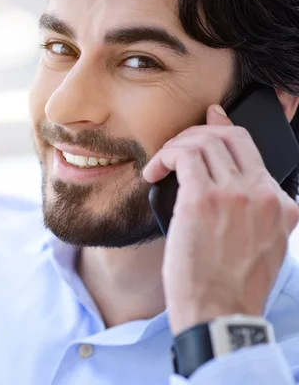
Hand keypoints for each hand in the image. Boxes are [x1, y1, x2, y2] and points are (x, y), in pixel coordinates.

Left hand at [143, 105, 298, 335]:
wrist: (220, 315)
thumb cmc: (229, 286)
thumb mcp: (258, 246)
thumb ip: (251, 213)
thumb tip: (223, 183)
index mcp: (281, 205)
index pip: (253, 150)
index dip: (225, 130)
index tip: (208, 120)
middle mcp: (263, 195)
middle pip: (231, 136)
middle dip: (198, 133)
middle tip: (175, 148)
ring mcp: (236, 195)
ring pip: (204, 141)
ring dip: (175, 146)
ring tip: (159, 164)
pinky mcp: (203, 201)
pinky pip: (182, 157)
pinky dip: (164, 157)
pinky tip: (153, 173)